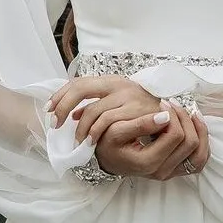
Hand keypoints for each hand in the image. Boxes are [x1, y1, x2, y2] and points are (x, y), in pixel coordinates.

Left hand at [47, 76, 162, 145]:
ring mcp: (128, 95)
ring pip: (93, 110)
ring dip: (81, 128)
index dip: (61, 95)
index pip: (79, 82)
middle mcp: (119, 83)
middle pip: (80, 89)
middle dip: (62, 107)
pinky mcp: (136, 109)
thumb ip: (98, 106)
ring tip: (78, 141)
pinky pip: (108, 121)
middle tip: (55, 125)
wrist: (173, 116)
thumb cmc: (143, 113)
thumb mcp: (119, 104)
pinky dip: (96, 132)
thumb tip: (73, 115)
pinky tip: (92, 141)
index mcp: (112, 81)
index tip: (49, 110)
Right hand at [96, 99, 210, 181]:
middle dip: (186, 119)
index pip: (176, 136)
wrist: (107, 158)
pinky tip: (193, 127)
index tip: (163, 103)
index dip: (174, 115)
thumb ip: (141, 124)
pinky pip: (199, 161)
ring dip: (200, 131)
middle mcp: (162, 172)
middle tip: (174, 104)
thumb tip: (166, 117)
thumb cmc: (109, 143)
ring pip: (200, 154)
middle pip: (191, 143)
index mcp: (148, 162)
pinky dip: (202, 143)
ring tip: (190, 113)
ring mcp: (170, 173)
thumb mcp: (116, 130)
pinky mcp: (175, 171)